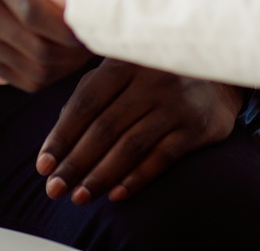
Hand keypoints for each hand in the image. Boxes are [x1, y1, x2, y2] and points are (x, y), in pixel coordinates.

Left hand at [35, 60, 241, 203]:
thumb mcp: (120, 70)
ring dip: (101, 175)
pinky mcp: (197, 126)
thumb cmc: (152, 75)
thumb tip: (57, 139)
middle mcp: (149, 80)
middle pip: (104, 128)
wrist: (216, 71)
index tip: (43, 165)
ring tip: (80, 196)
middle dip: (76, 163)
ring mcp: (174, 103)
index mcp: (121, 63)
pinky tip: (116, 194)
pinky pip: (162, 157)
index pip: (84, 104)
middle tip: (55, 189)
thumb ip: (90, 95)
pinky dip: (137, 178)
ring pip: (131, 146)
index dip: (61, 137)